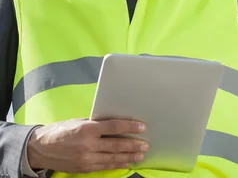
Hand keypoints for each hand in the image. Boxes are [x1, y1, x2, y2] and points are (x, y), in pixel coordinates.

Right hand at [27, 118, 148, 172]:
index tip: (142, 127)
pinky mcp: (84, 168)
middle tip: (145, 144)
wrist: (40, 148)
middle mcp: (87, 144)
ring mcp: (86, 158)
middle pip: (116, 144)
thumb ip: (96, 123)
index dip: (130, 127)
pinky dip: (117, 164)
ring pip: (113, 158)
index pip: (114, 127)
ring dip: (129, 156)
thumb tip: (116, 123)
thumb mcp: (78, 122)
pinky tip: (126, 162)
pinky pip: (105, 166)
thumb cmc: (61, 131)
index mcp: (87, 129)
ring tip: (141, 155)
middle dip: (133, 145)